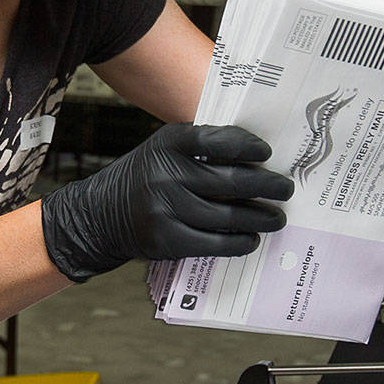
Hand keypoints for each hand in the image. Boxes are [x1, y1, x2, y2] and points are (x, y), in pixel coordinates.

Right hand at [40, 123, 293, 282]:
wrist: (98, 216)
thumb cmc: (143, 179)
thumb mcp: (162, 151)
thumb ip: (199, 148)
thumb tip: (256, 158)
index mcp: (169, 144)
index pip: (220, 141)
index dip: (249, 147)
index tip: (267, 154)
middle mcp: (167, 174)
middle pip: (233, 181)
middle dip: (268, 186)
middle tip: (286, 189)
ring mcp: (166, 208)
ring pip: (229, 216)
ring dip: (261, 218)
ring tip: (277, 218)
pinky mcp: (168, 240)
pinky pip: (215, 243)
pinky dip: (240, 242)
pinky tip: (251, 239)